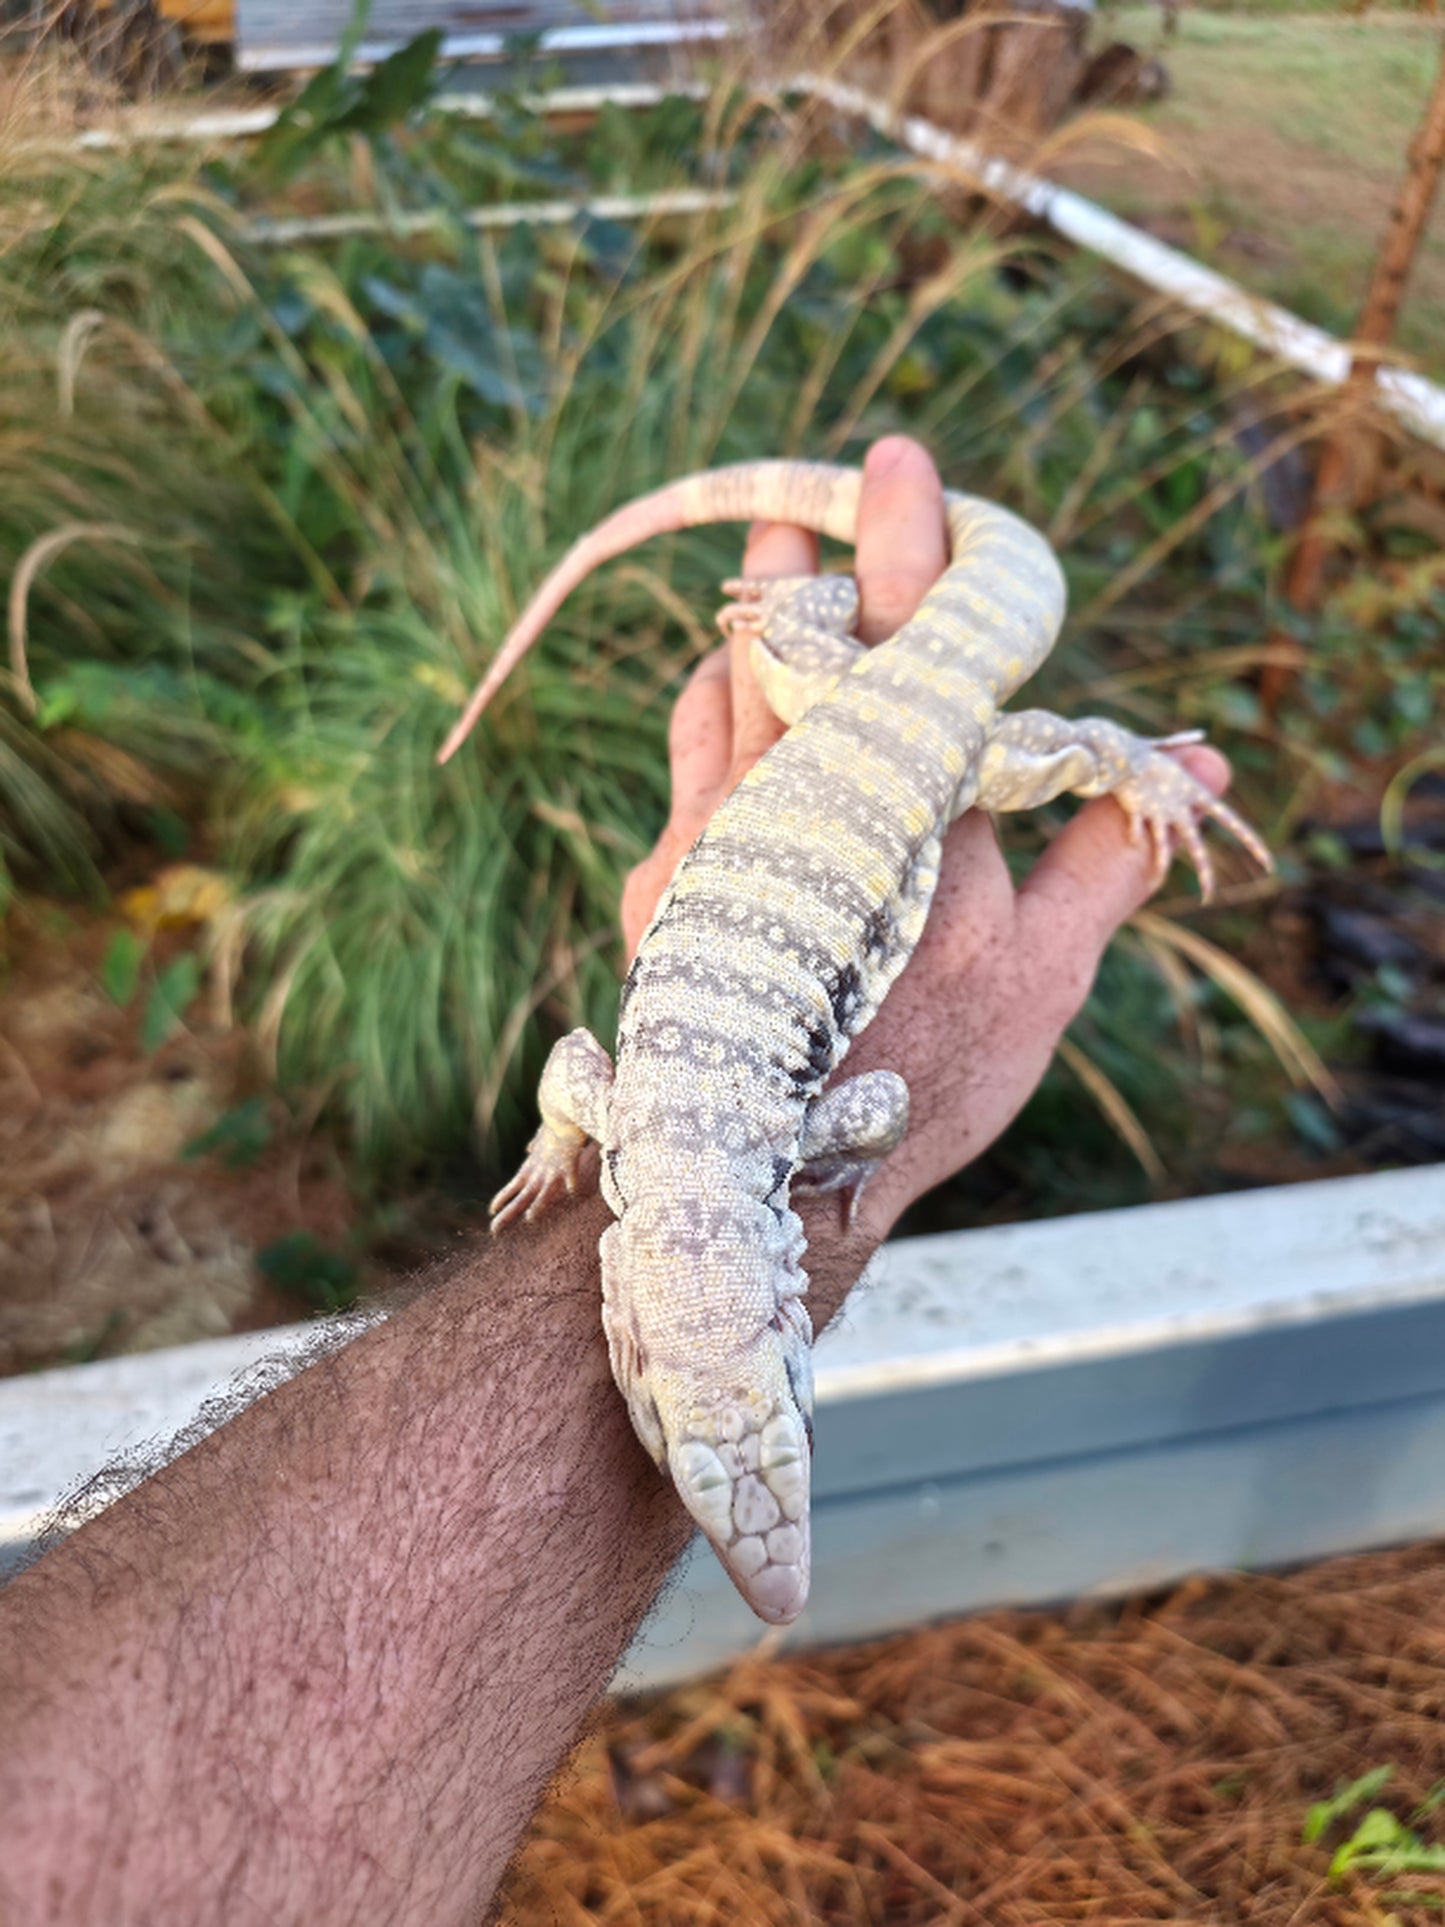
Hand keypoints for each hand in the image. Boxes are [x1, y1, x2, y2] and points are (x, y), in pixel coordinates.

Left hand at [621, 436, 1231, 1244]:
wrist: (779, 1175)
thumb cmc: (933, 1074)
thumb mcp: (1045, 977)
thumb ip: (1110, 856)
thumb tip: (1200, 758)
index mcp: (920, 832)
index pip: (915, 657)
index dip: (910, 550)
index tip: (900, 461)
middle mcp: (805, 820)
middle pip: (799, 648)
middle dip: (808, 560)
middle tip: (816, 493)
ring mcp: (716, 844)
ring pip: (729, 686)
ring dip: (758, 618)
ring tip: (781, 564)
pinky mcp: (659, 877)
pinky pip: (687, 752)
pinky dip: (719, 702)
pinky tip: (738, 686)